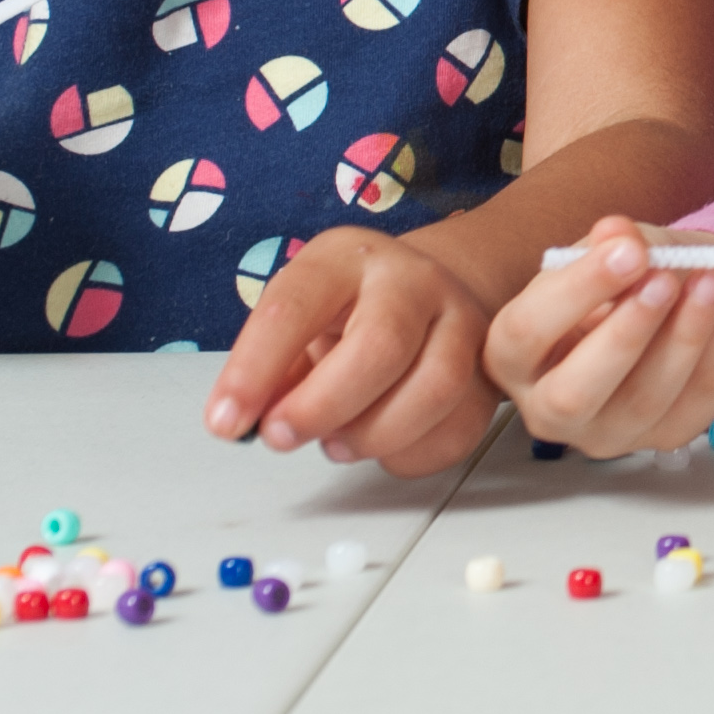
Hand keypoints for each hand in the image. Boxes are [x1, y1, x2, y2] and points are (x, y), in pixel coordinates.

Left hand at [204, 226, 498, 476]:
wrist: (431, 291)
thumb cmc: (347, 314)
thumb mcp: (300, 320)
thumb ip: (271, 372)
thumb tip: (244, 423)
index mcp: (346, 259)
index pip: (296, 305)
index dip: (255, 369)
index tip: (225, 423)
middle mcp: (413, 280)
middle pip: (380, 345)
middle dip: (322, 405)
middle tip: (281, 437)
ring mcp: (462, 322)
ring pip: (435, 388)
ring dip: (373, 435)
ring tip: (336, 444)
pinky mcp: (488, 371)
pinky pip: (457, 428)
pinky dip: (409, 454)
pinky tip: (381, 446)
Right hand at [482, 219, 713, 457]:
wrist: (666, 301)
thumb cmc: (617, 279)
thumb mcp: (605, 250)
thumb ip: (608, 243)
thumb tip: (618, 233)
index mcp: (513, 356)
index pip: (526, 332)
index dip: (577, 290)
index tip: (627, 250)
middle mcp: (550, 409)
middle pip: (574, 393)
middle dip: (627, 332)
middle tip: (666, 278)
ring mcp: (608, 433)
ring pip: (646, 400)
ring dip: (687, 335)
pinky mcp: (664, 437)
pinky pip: (699, 402)